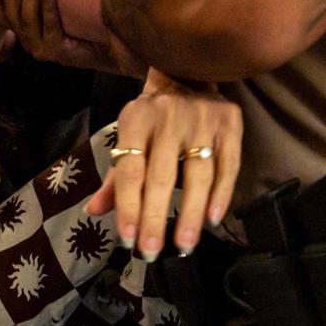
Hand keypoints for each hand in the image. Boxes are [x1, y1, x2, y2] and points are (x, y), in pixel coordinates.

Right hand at [0, 0, 144, 75]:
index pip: (1, 13)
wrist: (115, 42)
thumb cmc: (94, 14)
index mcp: (28, 24)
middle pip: (11, 13)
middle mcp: (29, 37)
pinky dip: (47, 8)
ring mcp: (39, 47)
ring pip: (26, 20)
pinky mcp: (54, 52)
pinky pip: (47, 27)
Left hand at [87, 69, 242, 260]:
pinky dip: (221, 194)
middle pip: (161, 176)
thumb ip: (114, 177)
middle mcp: (168, 119)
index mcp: (136, 120)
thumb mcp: (128, 136)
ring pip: (197, 174)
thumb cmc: (152, 116)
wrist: (188, 72)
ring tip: (184, 246)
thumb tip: (94, 211)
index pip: (129, 170)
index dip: (128, 207)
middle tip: (151, 253)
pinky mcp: (230, 124)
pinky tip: (212, 220)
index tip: (128, 240)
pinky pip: (228, 165)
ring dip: (190, 213)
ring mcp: (202, 120)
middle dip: (155, 217)